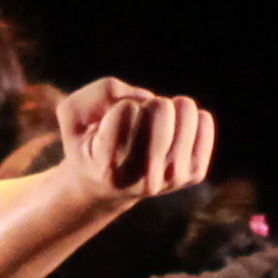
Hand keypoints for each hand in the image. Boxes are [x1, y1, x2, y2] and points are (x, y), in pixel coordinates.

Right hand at [47, 76, 218, 202]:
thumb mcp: (72, 114)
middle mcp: (142, 180)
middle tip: (139, 120)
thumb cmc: (89, 142)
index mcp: (108, 168)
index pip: (126, 110)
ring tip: (155, 124)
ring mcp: (171, 180)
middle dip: (149, 103)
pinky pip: (204, 121)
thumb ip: (99, 92)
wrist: (108, 186)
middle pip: (160, 109)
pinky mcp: (193, 174)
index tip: (112, 125)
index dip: (120, 105)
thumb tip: (148, 99)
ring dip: (169, 106)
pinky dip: (189, 115)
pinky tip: (174, 129)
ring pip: (185, 110)